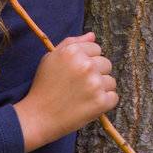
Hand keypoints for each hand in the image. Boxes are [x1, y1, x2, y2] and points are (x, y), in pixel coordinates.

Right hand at [14, 32, 117, 150]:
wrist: (38, 117)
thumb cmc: (44, 87)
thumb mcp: (51, 58)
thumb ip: (72, 43)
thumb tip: (92, 35)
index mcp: (73, 52)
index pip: (96, 49)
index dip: (87, 60)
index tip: (77, 72)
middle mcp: (86, 65)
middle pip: (106, 64)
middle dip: (96, 73)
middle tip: (79, 85)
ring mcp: (94, 83)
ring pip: (111, 81)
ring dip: (101, 88)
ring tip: (82, 96)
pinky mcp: (101, 101)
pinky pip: (114, 97)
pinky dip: (104, 102)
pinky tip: (88, 104)